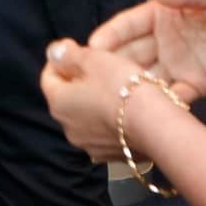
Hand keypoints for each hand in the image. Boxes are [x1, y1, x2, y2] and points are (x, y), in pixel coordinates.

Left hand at [40, 39, 147, 163]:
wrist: (156, 126)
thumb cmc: (123, 88)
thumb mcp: (94, 60)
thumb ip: (68, 55)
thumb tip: (54, 51)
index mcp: (58, 103)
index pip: (48, 77)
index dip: (61, 61)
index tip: (76, 50)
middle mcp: (68, 128)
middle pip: (67, 98)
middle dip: (79, 81)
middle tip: (98, 67)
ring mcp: (90, 145)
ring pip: (87, 115)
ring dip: (95, 101)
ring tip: (116, 86)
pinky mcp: (111, 155)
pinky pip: (105, 131)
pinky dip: (110, 119)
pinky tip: (127, 109)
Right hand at [88, 0, 205, 102]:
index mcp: (162, 15)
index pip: (128, 25)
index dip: (109, 35)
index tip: (92, 47)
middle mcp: (164, 41)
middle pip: (131, 55)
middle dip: (112, 66)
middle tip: (93, 79)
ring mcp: (178, 64)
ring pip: (147, 78)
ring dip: (133, 88)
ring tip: (117, 99)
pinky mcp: (197, 84)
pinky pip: (174, 97)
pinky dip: (164, 105)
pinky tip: (152, 112)